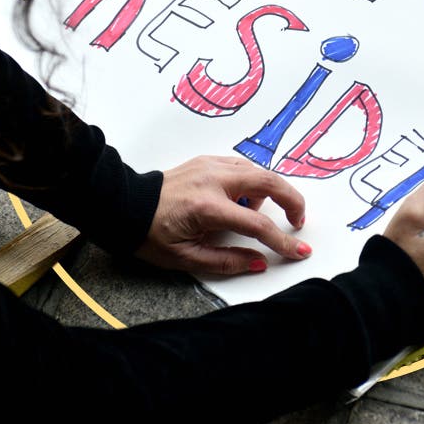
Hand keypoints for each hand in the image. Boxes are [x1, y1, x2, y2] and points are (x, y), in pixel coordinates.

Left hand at [135, 155, 311, 274]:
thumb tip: (260, 262)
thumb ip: (226, 261)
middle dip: (292, 200)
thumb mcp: (185, 258)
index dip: (282, 241)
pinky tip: (240, 200)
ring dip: (269, 192)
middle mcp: (213, 179)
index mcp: (207, 207)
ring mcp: (210, 165)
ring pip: (258, 171)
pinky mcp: (207, 160)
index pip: (257, 224)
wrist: (124, 205)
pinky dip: (252, 182)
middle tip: (298, 220)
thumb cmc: (150, 234)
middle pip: (268, 182)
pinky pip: (242, 167)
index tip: (298, 251)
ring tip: (253, 216)